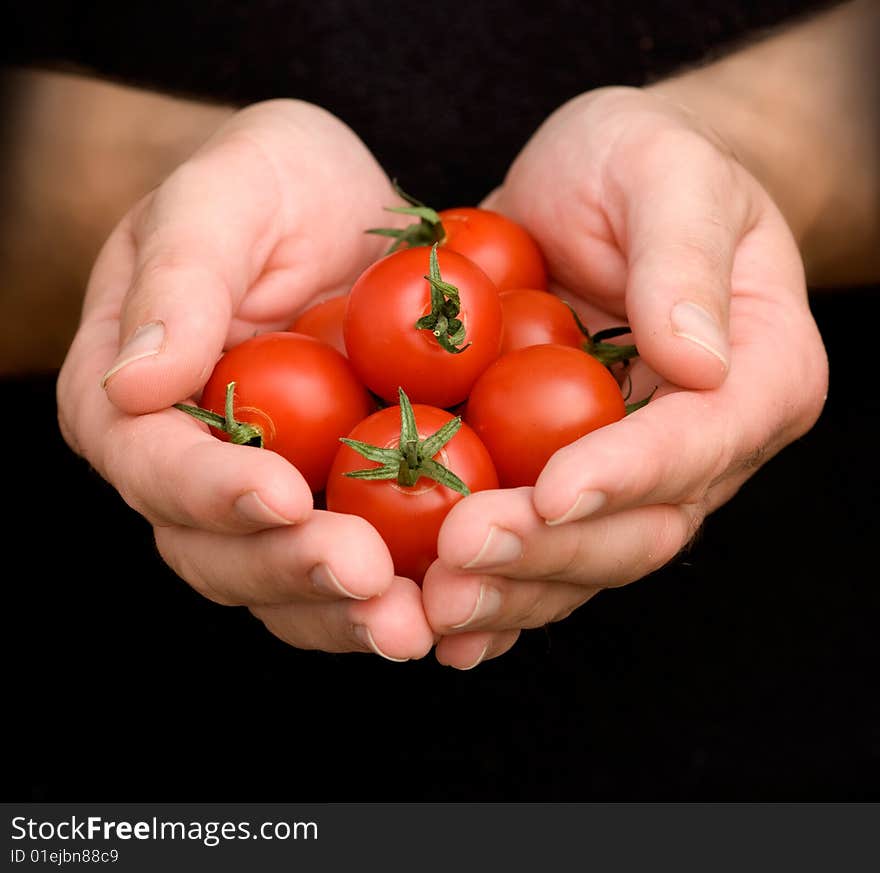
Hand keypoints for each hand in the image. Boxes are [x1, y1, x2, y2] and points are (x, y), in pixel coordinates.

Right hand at [57, 99, 433, 660]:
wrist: (351, 216)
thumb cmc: (275, 185)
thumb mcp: (227, 194)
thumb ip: (179, 276)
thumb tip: (136, 381)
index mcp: (134, 402)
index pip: (154, 464)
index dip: (212, 491)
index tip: (284, 495)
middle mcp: (192, 471)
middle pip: (219, 550)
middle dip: (292, 570)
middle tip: (367, 579)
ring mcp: (269, 500)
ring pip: (287, 583)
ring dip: (347, 613)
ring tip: (412, 623)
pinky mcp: (339, 510)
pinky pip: (358, 572)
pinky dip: (401, 596)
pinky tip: (453, 606)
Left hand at [422, 86, 828, 668]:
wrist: (591, 193)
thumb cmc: (639, 164)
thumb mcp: (665, 173)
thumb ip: (682, 257)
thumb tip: (698, 360)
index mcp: (757, 373)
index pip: (701, 439)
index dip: (629, 473)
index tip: (552, 491)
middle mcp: (703, 446)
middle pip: (641, 527)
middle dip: (551, 550)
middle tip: (462, 555)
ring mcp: (632, 475)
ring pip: (583, 561)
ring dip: (508, 592)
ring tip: (432, 608)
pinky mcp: (566, 482)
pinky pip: (535, 551)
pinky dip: (490, 594)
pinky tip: (433, 623)